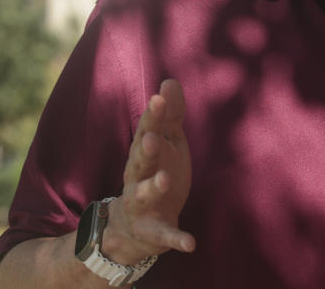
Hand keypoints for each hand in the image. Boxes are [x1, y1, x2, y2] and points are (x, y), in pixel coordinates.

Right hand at [101, 79, 194, 263]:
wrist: (134, 227)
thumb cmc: (155, 174)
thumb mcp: (166, 144)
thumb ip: (170, 116)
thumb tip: (170, 80)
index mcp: (143, 154)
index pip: (147, 131)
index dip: (153, 116)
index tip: (159, 98)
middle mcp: (136, 177)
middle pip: (139, 161)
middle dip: (145, 150)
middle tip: (152, 138)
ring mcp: (141, 205)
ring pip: (143, 195)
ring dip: (153, 187)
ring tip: (166, 179)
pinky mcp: (153, 231)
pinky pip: (163, 236)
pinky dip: (175, 239)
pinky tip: (190, 243)